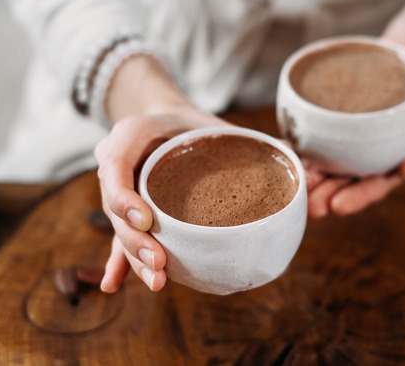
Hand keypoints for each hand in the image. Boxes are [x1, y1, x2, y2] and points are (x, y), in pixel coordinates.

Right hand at [97, 54, 227, 291]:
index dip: (125, 197)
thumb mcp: (208, 119)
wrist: (164, 120)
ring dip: (134, 259)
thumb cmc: (189, 121)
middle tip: (160, 262)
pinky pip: (121, 238)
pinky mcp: (128, 213)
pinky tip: (114, 286)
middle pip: (115, 209)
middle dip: (136, 240)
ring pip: (120, 229)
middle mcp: (119, 166)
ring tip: (157, 281)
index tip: (147, 220)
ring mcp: (121, 192)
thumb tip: (290, 153)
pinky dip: (119, 263)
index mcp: (131, 134)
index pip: (115, 166)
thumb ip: (240, 136)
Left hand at [307, 0, 404, 218]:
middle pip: (342, 180)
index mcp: (391, 165)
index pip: (373, 187)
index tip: (338, 206)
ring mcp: (347, 136)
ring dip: (308, 174)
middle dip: (324, 195)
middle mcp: (365, 155)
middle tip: (310, 206)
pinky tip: (286, 148)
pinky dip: (299, 142)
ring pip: (323, 160)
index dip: (356, 198)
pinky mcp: (331, 114)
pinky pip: (312, 131)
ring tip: (295, 182)